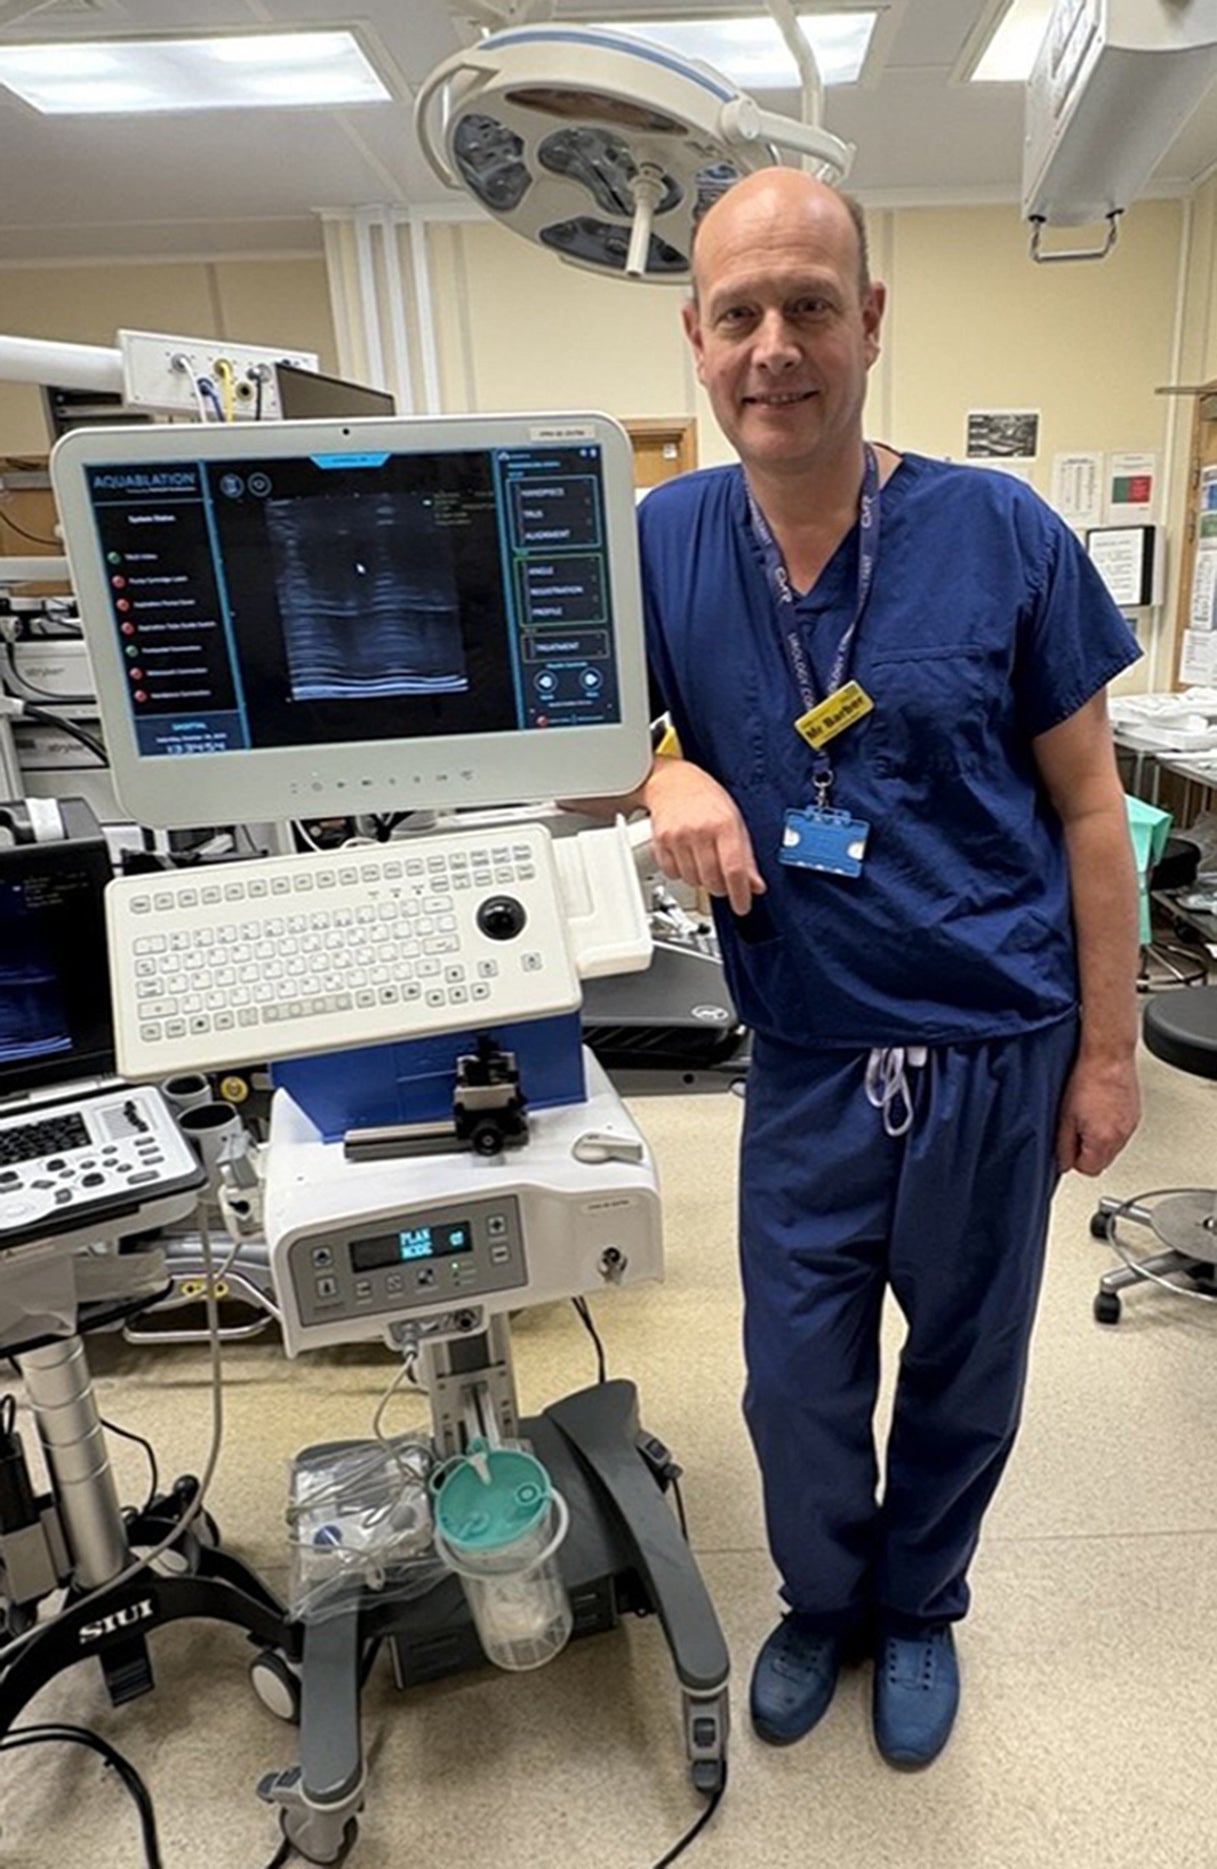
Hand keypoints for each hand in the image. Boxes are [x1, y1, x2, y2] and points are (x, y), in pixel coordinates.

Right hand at [643, 759, 765, 917]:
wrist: (673, 782)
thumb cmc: (707, 799)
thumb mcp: (735, 822)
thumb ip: (746, 857)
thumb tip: (755, 885)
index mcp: (724, 824)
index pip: (734, 870)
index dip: (740, 894)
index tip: (742, 907)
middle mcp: (700, 831)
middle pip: (712, 880)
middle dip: (720, 886)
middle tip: (722, 878)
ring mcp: (678, 837)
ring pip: (692, 881)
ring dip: (700, 879)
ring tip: (702, 859)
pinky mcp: (660, 842)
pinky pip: (673, 874)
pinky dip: (681, 873)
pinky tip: (686, 857)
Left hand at [1055, 1051, 1140, 1176]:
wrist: (1108, 1056)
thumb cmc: (1086, 1080)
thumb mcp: (1064, 1117)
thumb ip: (1063, 1146)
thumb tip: (1063, 1162)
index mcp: (1103, 1140)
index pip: (1089, 1170)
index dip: (1075, 1159)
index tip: (1069, 1146)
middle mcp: (1121, 1136)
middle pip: (1103, 1161)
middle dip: (1088, 1151)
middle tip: (1076, 1129)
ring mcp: (1130, 1125)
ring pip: (1112, 1147)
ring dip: (1099, 1139)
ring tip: (1087, 1116)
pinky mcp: (1135, 1114)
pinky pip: (1121, 1131)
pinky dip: (1110, 1127)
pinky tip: (1099, 1109)